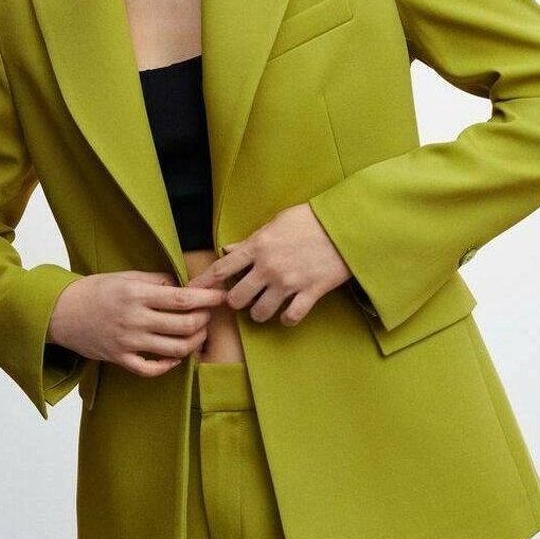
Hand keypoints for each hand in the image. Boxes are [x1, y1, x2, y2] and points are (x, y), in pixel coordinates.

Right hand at [47, 270, 227, 376]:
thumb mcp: (126, 277)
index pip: (182, 299)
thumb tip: (184, 286)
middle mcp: (134, 319)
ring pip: (175, 349)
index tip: (221, 296)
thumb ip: (156, 280)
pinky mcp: (120, 359)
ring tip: (198, 334)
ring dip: (194, 342)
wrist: (61, 312)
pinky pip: (152, 369)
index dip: (207, 299)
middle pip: (184, 325)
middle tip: (208, 315)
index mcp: (137, 294)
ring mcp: (128, 342)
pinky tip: (176, 356)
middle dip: (204, 320)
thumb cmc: (95, 291)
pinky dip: (169, 364)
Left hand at [187, 202, 351, 324]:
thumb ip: (251, 240)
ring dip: (259, 314)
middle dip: (236, 302)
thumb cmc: (311, 219)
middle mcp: (269, 267)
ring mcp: (289, 282)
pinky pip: (290, 317)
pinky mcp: (310, 292)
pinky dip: (287, 319)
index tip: (193, 292)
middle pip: (236, 298)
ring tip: (264, 309)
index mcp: (258, 246)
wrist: (346, 225)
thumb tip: (229, 249)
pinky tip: (287, 314)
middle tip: (243, 299)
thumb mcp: (277, 222)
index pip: (222, 268)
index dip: (204, 282)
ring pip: (260, 313)